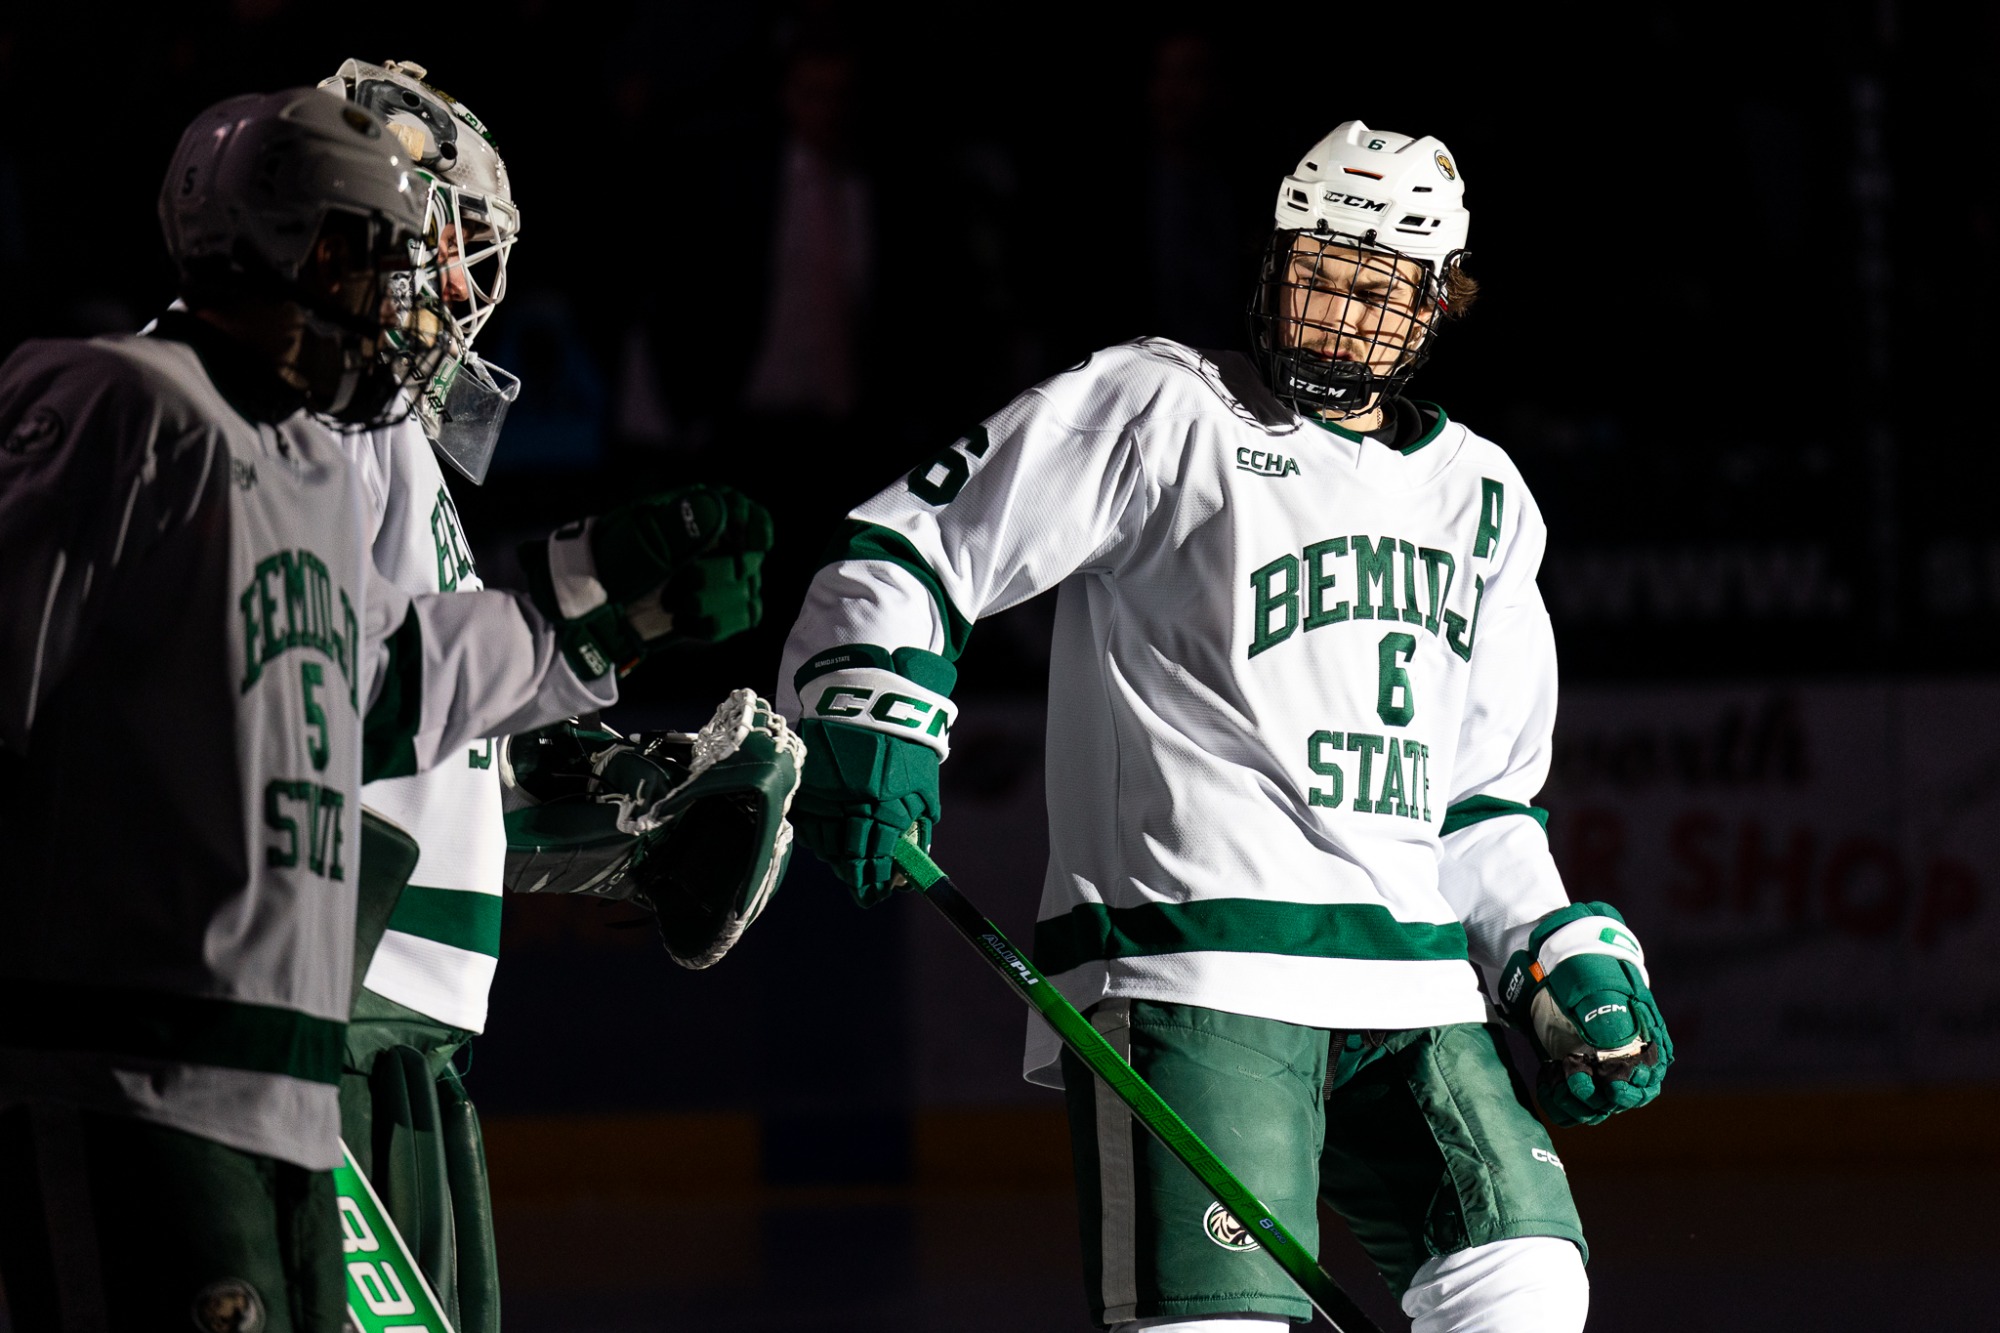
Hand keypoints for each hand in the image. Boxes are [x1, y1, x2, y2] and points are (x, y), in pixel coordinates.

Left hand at [522, 485, 773, 677]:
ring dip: (714, 603)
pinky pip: (743, 617)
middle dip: (719, 577)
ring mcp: (718, 577)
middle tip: (685, 584)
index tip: (755, 543)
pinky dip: (716, 624)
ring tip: (676, 604)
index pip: (743, 510)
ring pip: (748, 592)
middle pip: (749, 558)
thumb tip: (720, 506)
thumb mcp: (640, 543)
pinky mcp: (718, 609)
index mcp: (695, 514)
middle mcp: (714, 543)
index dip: (755, 525)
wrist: (593, 609)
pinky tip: (684, 621)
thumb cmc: (612, 566)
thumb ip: (682, 526)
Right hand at [792, 720, 938, 905]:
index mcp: (885, 807)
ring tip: (847, 868)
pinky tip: (827, 844)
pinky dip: (817, 838)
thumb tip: (915, 858)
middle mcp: (851, 805)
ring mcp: (824, 793)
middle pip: (847, 856)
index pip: (876, 859)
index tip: (878, 894)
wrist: (872, 696)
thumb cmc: (906, 743)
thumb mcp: (923, 785)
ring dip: (836, 860)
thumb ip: (918, 823)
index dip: (876, 882)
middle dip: (856, 877)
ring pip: (823, 843)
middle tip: (862, 890)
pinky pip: (806, 822)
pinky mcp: (806, 780)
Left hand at [1499, 901, 1671, 1126]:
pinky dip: (1557, 1101)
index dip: (1630, 1090)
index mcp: (1642, 1045)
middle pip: (1617, 1102)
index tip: (1612, 1086)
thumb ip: (1610, 1017)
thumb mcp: (1600, 988)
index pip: (1645, 1084)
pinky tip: (1546, 1082)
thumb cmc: (1587, 972)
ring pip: (1592, 1107)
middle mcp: (1621, 1063)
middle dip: (1597, 1099)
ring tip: (1556, 1080)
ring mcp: (1595, 1070)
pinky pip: (1568, 1102)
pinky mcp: (1570, 1072)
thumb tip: (1612, 1047)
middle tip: (1576, 1082)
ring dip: (1574, 1102)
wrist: (1556, 962)